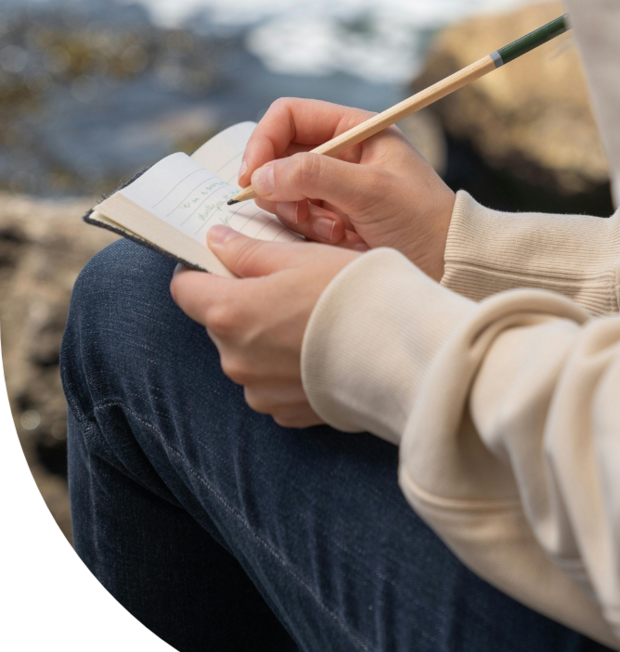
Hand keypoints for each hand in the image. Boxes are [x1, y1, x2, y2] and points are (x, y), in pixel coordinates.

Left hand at [171, 226, 358, 425]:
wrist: (401, 352)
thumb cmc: (351, 294)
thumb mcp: (299, 256)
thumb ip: (247, 251)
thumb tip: (216, 240)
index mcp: (231, 313)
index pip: (185, 290)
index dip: (197, 269)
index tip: (218, 259)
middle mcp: (235, 359)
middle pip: (218, 321)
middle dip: (240, 301)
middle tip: (283, 283)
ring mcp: (259, 391)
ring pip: (245, 353)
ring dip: (263, 335)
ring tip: (308, 318)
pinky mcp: (284, 412)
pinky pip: (270, 382)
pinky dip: (285, 365)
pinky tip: (318, 348)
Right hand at [237, 98, 455, 280]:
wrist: (449, 264)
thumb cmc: (423, 220)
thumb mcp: (371, 191)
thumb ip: (315, 176)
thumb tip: (261, 175)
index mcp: (355, 129)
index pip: (288, 116)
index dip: (264, 141)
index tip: (252, 176)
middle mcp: (339, 152)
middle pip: (277, 154)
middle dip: (280, 185)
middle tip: (300, 212)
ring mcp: (332, 186)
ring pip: (281, 190)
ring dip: (298, 213)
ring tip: (335, 231)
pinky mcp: (329, 217)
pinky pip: (296, 217)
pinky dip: (310, 231)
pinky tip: (342, 240)